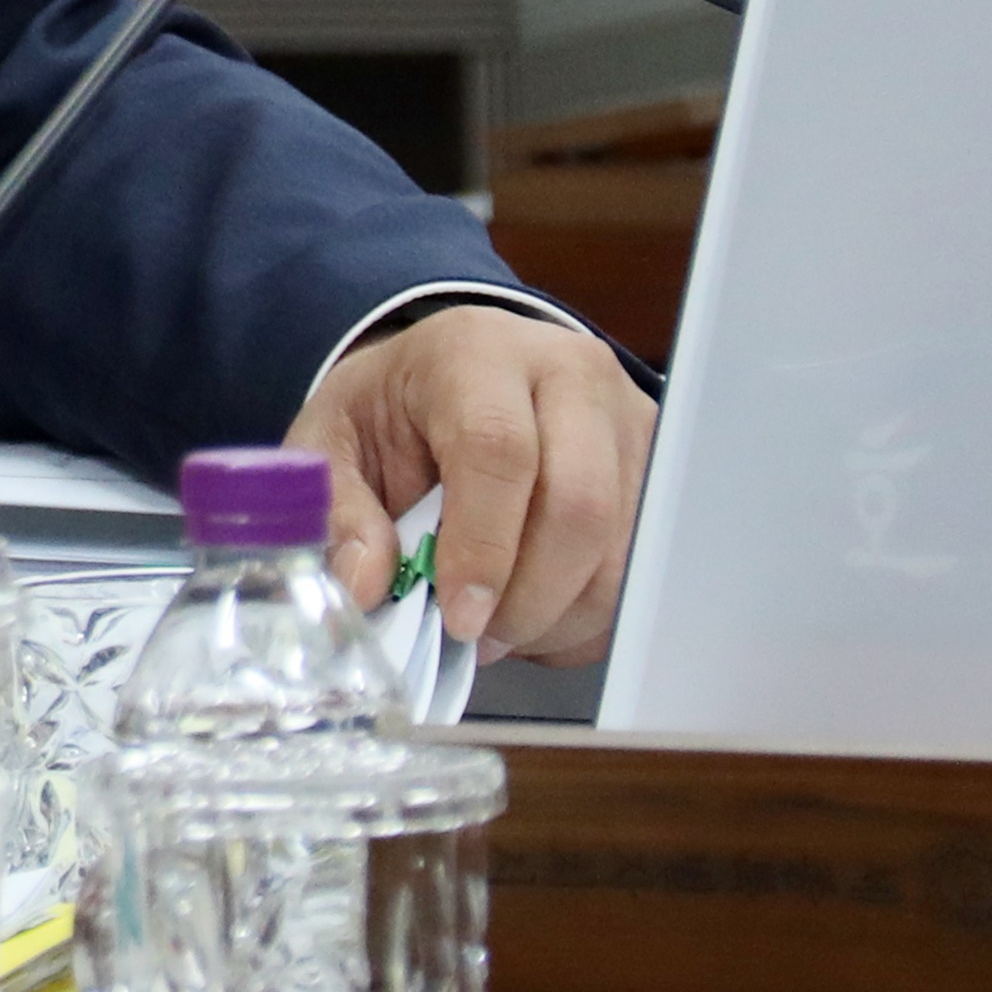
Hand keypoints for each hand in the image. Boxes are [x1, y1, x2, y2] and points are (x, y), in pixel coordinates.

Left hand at [287, 305, 656, 664]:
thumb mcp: (333, 439)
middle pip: (579, 504)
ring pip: (621, 550)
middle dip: (527, 597)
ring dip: (559, 616)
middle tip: (477, 638)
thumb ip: (339, 508)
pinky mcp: (658, 471)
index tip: (459, 617)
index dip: (482, 545)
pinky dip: (588, 618)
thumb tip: (367, 584)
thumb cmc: (396, 409)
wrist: (459, 376)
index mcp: (477, 354)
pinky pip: (640, 572)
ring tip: (499, 629)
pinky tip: (535, 614)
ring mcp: (627, 422)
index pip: (498, 450)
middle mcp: (569, 375)